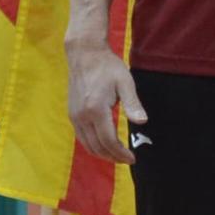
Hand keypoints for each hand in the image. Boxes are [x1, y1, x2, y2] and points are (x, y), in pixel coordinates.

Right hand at [67, 42, 145, 164]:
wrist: (84, 54)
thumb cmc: (107, 66)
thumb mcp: (125, 82)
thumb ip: (132, 104)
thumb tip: (142, 122)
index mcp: (96, 109)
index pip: (108, 141)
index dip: (121, 153)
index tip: (132, 158)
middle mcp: (82, 116)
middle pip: (97, 147)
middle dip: (113, 157)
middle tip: (127, 159)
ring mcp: (74, 116)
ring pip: (87, 145)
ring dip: (102, 154)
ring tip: (117, 155)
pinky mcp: (72, 114)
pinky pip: (81, 137)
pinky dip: (93, 145)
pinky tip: (104, 144)